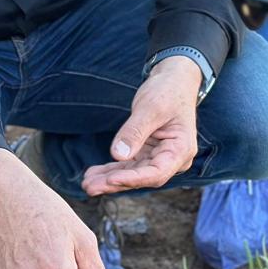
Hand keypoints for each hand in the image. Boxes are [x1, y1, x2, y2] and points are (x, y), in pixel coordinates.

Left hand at [81, 56, 200, 196]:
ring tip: (86, 183)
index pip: (157, 172)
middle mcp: (172, 158)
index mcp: (181, 149)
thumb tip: (118, 155)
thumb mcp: (150, 107)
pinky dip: (111, 169)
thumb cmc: (167, 91)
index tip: (111, 180)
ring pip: (133, 173)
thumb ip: (135, 131)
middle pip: (142, 177)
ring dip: (110, 179)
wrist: (173, 81)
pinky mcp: (147, 152)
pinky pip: (128, 165)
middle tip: (89, 187)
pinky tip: (93, 174)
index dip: (134, 178)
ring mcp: (159, 157)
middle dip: (116, 183)